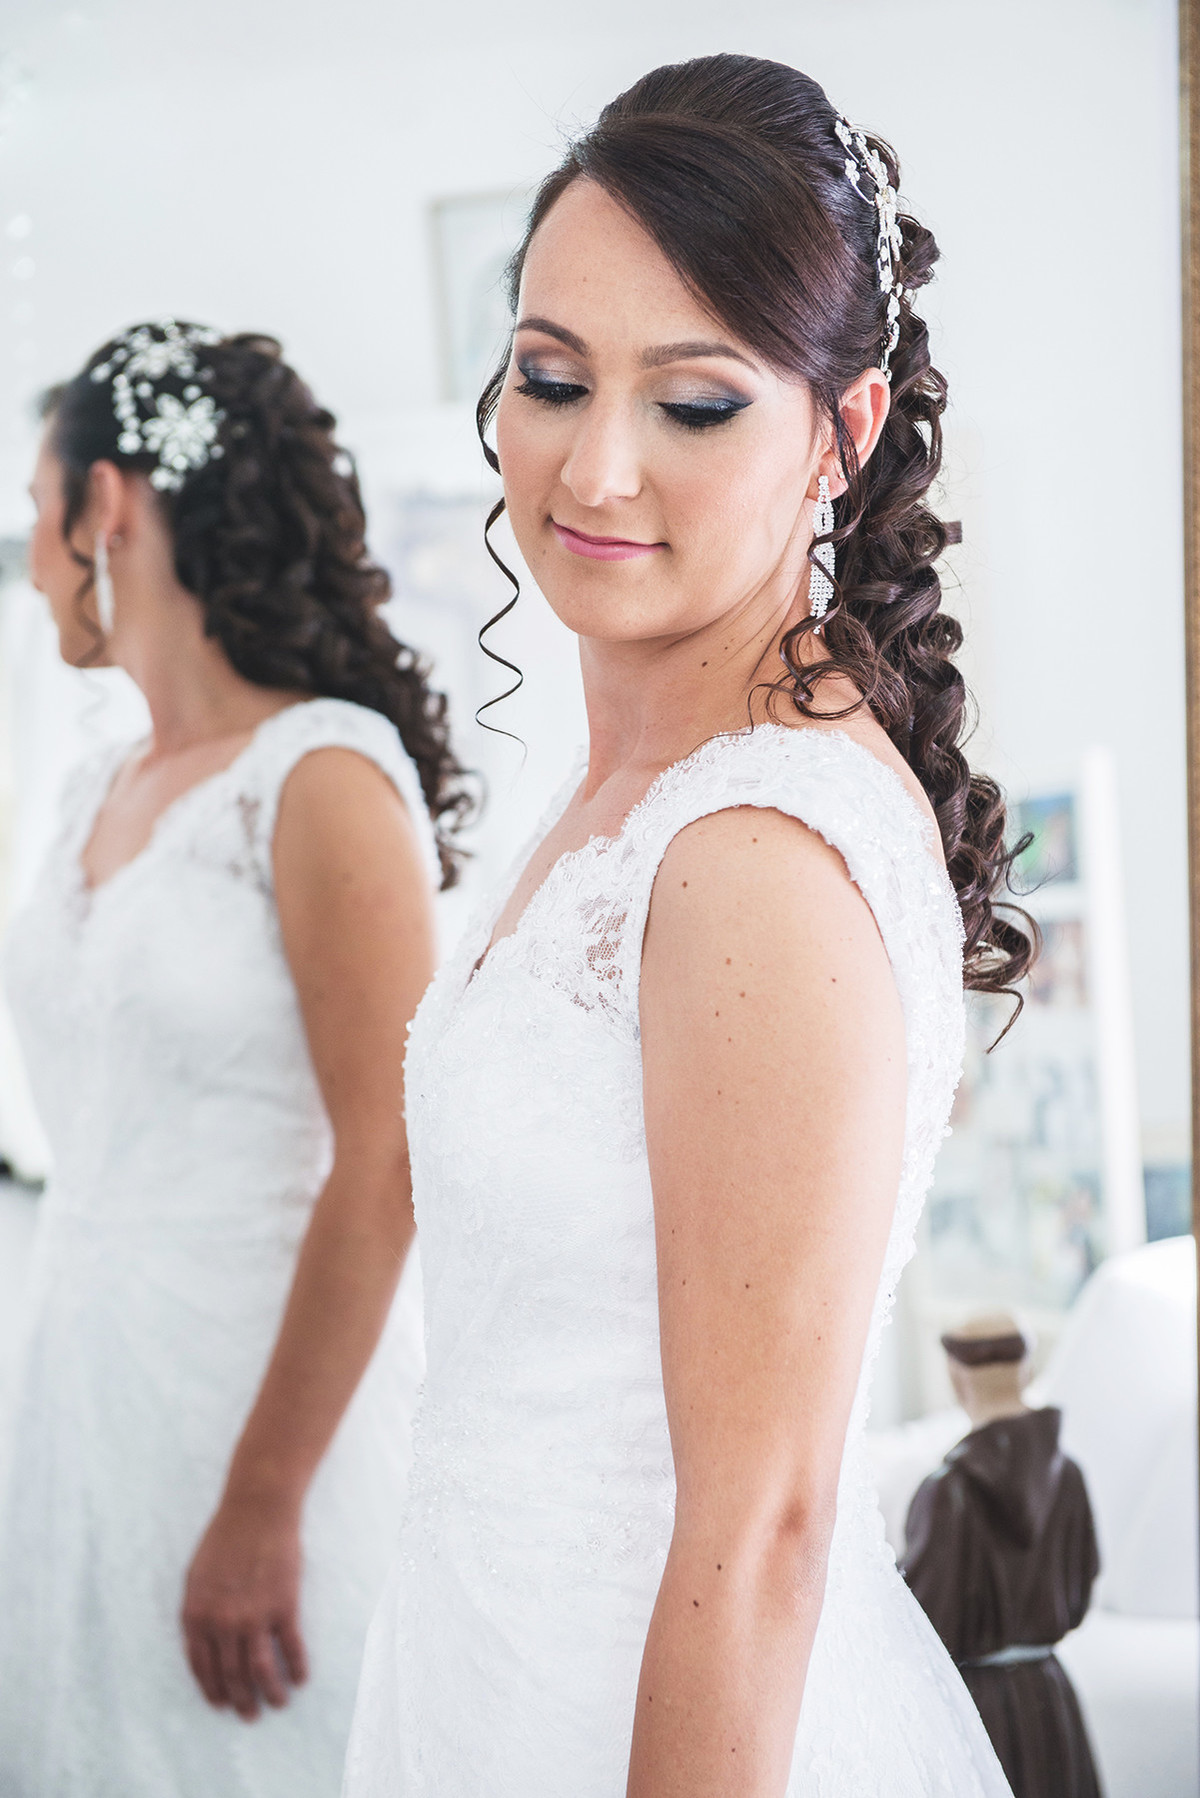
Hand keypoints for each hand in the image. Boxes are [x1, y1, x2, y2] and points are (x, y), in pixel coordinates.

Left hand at [181, 1491, 308, 1719]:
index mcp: (196, 1616)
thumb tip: (201, 1646)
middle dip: (241, 1701)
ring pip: (261, 1670)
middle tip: (250, 1715)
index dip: (213, 1691)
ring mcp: (254, 1616)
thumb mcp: (195, 1576)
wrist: (257, 1509)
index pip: (202, 1668)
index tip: (221, 1706)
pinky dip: (296, 1668)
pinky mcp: (283, 1606)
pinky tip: (300, 1679)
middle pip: (232, 1676)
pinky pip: (290, 1648)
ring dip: (270, 1693)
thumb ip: (197, 1613)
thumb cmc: (225, 1537)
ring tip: (278, 1704)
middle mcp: (222, 1623)